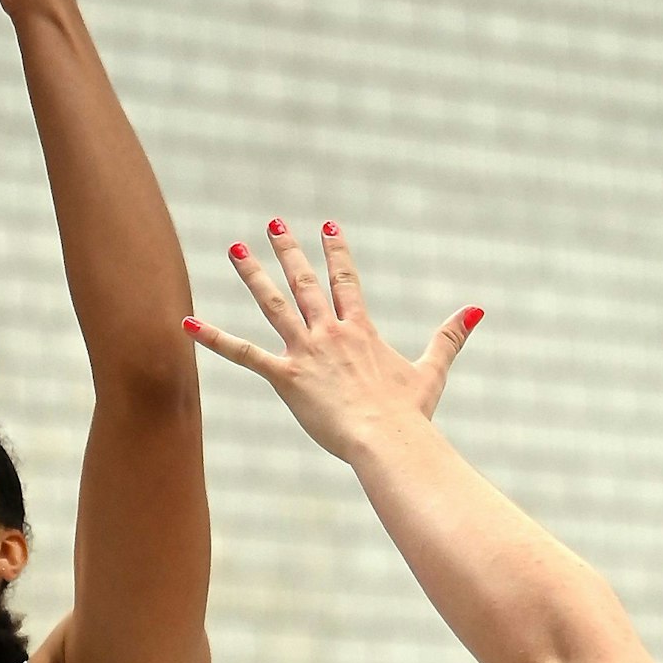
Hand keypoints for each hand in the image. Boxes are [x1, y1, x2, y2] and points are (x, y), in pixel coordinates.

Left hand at [184, 221, 484, 462]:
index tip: (327, 226)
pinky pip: (243, 353)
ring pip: (273, 304)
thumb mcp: (431, 372)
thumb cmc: (409, 414)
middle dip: (289, 250)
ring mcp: (306, 352)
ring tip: (234, 249)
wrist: (388, 440)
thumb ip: (450, 337)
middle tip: (272, 222)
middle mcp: (330, 332)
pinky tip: (186, 323)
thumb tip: (477, 309)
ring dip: (253, 275)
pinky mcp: (285, 376)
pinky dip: (213, 338)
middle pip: (306, 282)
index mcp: (360, 330)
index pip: (346, 280)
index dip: (336, 251)